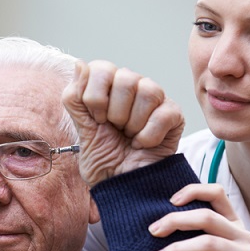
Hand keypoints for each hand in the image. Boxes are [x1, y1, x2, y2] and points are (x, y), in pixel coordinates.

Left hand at [61, 60, 183, 185]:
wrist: (124, 186)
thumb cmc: (104, 158)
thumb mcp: (81, 129)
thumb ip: (75, 97)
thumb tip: (79, 63)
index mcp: (107, 85)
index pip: (101, 68)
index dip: (95, 97)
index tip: (97, 120)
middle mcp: (132, 86)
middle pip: (125, 78)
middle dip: (115, 113)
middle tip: (115, 130)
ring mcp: (155, 99)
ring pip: (148, 91)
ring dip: (133, 123)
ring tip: (130, 136)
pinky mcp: (174, 115)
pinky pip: (163, 114)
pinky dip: (148, 136)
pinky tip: (143, 144)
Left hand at [148, 183, 249, 250]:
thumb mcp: (210, 250)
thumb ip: (195, 234)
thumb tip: (157, 224)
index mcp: (232, 222)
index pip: (217, 194)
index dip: (194, 191)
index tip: (170, 201)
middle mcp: (243, 235)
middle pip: (207, 218)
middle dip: (175, 222)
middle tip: (153, 232)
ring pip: (209, 243)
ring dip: (179, 249)